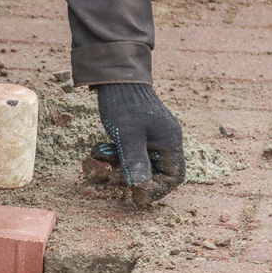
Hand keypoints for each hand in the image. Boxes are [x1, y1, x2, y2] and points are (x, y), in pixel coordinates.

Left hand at [90, 83, 184, 205]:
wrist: (115, 76)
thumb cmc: (125, 104)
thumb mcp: (128, 136)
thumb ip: (135, 162)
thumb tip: (140, 188)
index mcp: (170, 141)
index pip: (173, 176)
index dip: (157, 190)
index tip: (136, 196)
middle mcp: (164, 140)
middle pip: (154, 172)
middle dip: (131, 177)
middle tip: (112, 176)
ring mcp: (151, 136)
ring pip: (137, 163)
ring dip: (117, 165)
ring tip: (100, 157)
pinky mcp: (137, 132)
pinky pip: (128, 152)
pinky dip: (113, 155)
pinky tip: (98, 149)